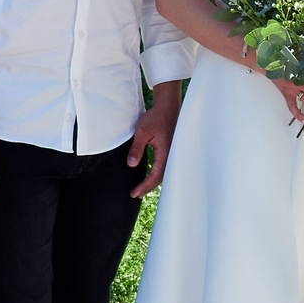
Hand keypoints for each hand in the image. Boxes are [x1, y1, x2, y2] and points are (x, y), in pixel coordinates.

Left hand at [127, 81, 182, 196]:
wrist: (167, 108)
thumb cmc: (155, 118)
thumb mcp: (142, 132)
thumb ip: (136, 149)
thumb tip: (131, 165)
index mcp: (165, 153)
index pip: (155, 175)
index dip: (144, 186)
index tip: (134, 192)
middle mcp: (171, 156)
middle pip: (161, 178)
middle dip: (148, 187)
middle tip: (135, 194)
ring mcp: (172, 154)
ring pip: (164, 173)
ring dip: (153, 182)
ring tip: (141, 189)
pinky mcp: (171, 151)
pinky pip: (165, 167)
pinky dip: (157, 174)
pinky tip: (151, 176)